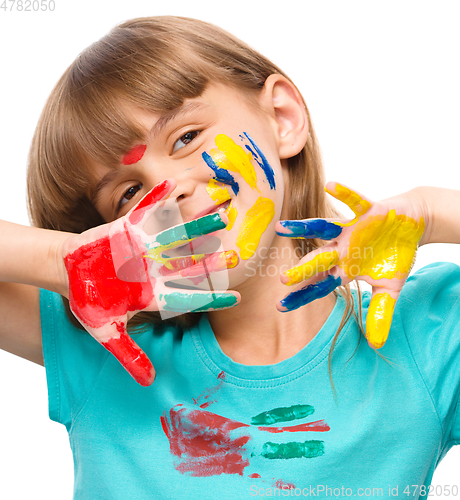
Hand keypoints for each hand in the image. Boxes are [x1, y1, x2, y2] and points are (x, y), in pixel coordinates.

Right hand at [62, 179, 239, 384]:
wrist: (67, 272)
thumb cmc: (87, 301)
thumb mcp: (106, 332)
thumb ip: (128, 355)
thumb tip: (149, 384)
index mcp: (154, 292)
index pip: (189, 295)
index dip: (212, 297)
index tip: (237, 298)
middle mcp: (156, 267)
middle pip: (190, 263)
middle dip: (212, 258)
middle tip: (238, 254)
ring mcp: (145, 245)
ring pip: (178, 234)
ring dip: (199, 222)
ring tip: (222, 211)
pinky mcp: (129, 226)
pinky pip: (147, 210)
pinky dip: (160, 197)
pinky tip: (178, 183)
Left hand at [275, 182, 425, 348]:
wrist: (410, 225)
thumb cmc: (394, 255)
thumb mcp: (390, 287)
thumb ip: (380, 312)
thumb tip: (375, 344)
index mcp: (345, 268)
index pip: (319, 285)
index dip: (302, 296)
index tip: (280, 307)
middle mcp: (342, 248)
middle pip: (318, 260)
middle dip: (302, 270)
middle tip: (282, 279)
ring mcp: (351, 229)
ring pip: (322, 227)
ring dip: (303, 227)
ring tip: (281, 228)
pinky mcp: (367, 210)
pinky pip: (354, 201)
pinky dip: (344, 194)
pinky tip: (329, 186)